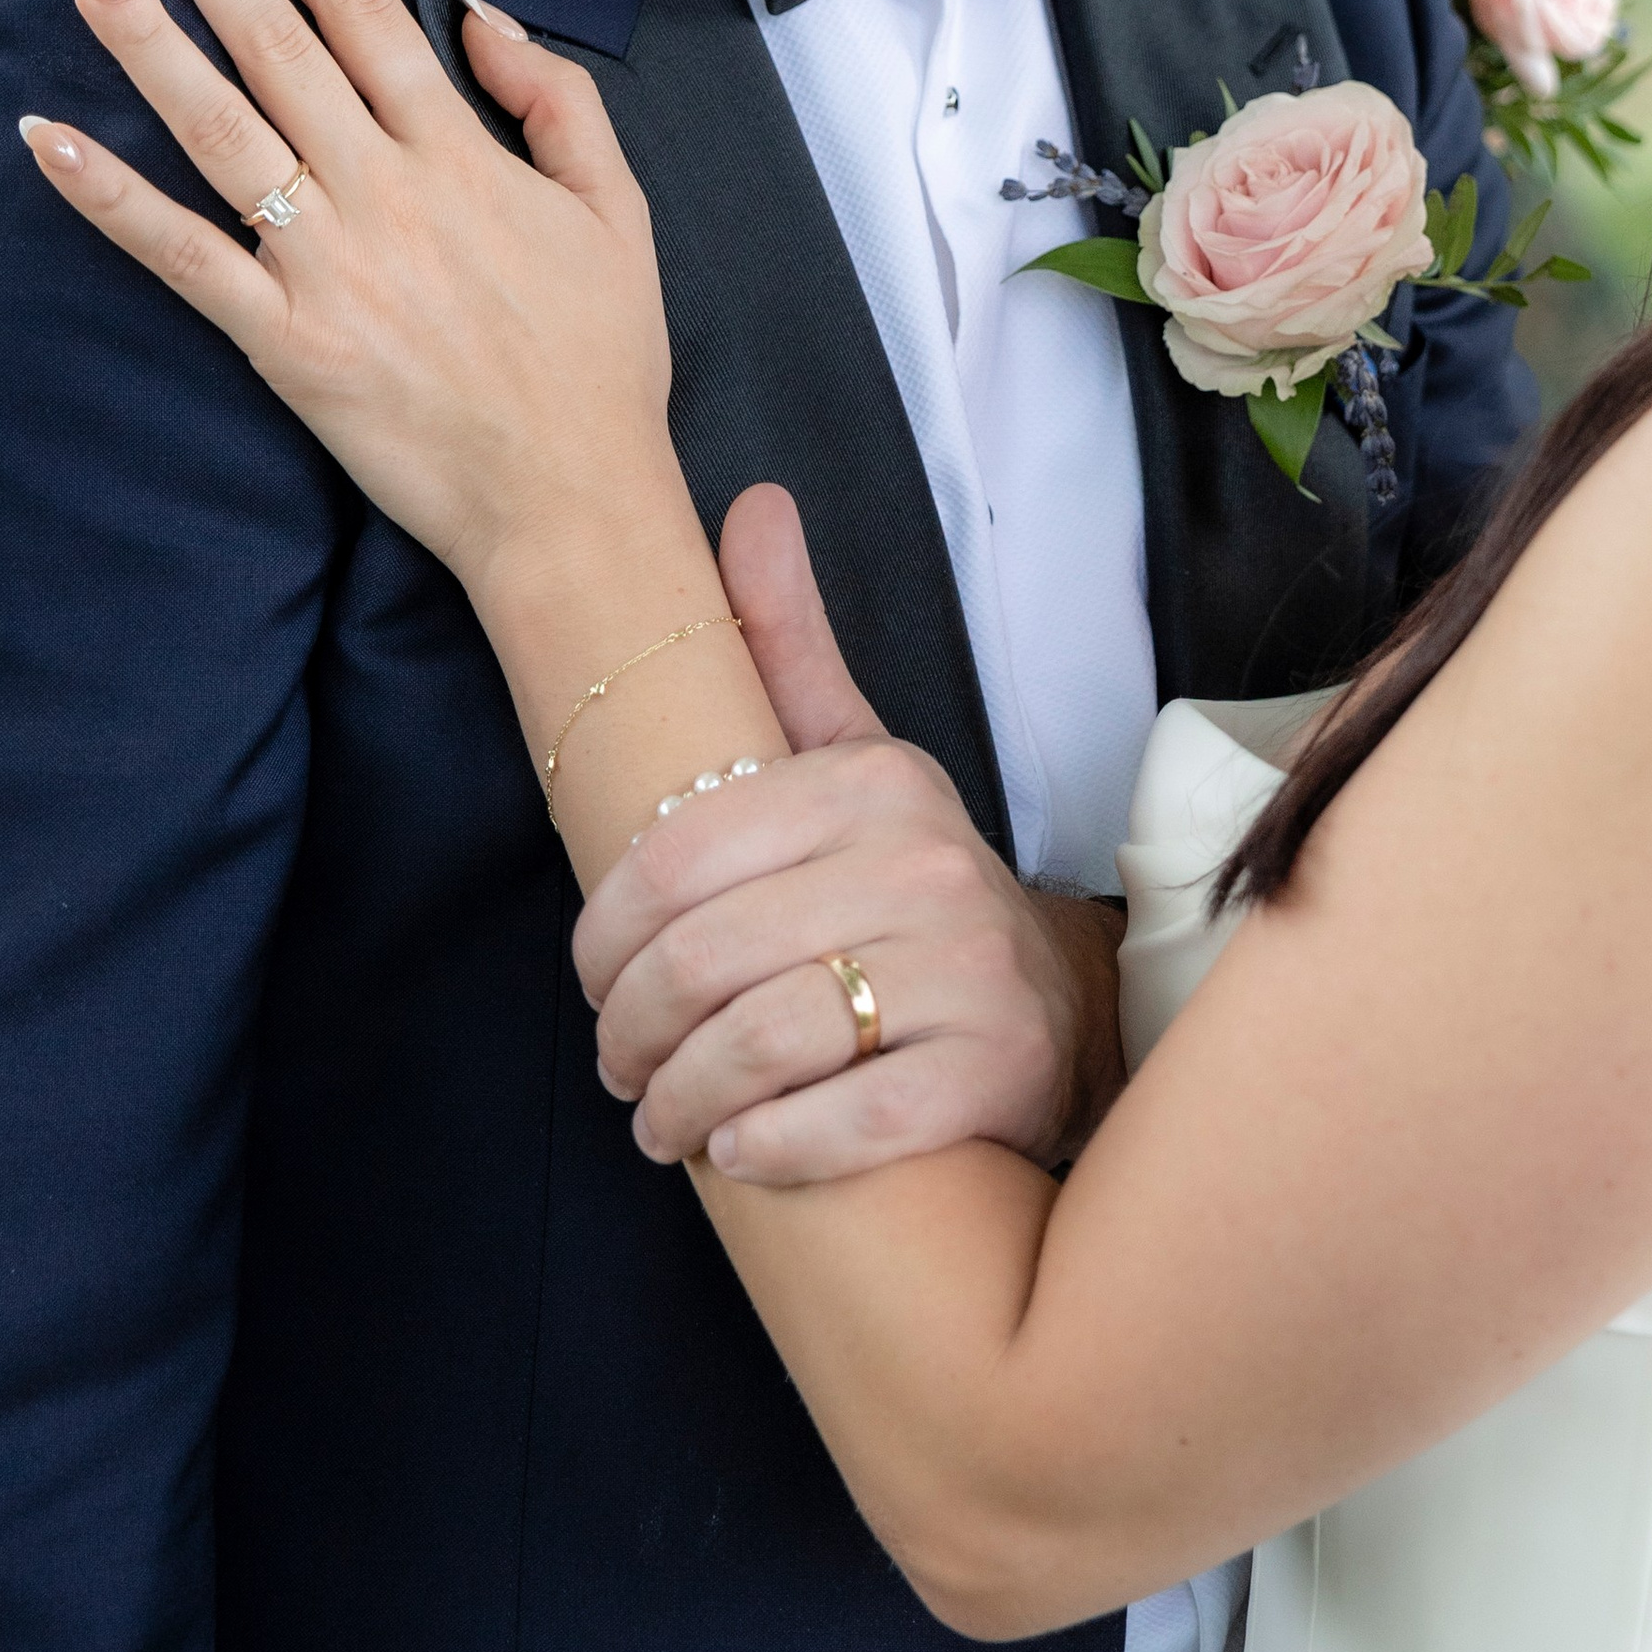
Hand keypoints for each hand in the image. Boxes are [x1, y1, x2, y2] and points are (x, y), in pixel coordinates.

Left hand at [20, 0, 687, 605]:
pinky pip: (183, 257)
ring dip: (146, 37)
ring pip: (219, 126)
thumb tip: (481, 17)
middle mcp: (386, 190)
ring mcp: (328, 264)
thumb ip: (555, 100)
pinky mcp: (284, 342)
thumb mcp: (617, 208)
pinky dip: (111, 197)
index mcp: (460, 152)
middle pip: (275, 40)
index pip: (360, 4)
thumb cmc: (601, 360)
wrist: (572, 498)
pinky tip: (53, 137)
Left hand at [572, 485, 1126, 1186]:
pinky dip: (768, 1146)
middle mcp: (925, 864)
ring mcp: (964, 972)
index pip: (679, 854)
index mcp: (873, 783)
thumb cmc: (910, 884)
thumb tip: (752, 502)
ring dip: (681, 1100)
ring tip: (660, 1116)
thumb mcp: (855, 759)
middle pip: (707, 959)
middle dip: (631, 1030)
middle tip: (618, 1063)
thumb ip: (787, 645)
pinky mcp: (988, 1074)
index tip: (592, 977)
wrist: (1059, 1003)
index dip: (606, 930)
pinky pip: (843, 1121)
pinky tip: (737, 1149)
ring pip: (762, 1045)